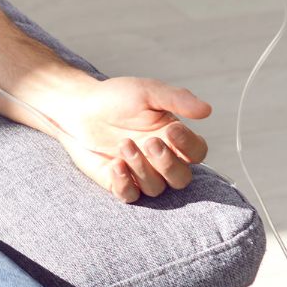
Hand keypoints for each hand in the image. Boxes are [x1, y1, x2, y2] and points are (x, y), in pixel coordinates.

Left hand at [49, 77, 212, 203]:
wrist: (79, 106)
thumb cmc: (117, 98)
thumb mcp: (147, 92)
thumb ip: (177, 99)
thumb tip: (207, 110)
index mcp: (174, 139)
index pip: (197, 152)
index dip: (189, 145)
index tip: (172, 129)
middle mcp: (161, 160)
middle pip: (181, 178)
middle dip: (167, 163)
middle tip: (149, 142)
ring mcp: (141, 173)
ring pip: (156, 187)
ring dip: (142, 168)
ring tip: (124, 144)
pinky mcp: (118, 181)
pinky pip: (130, 195)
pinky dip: (125, 183)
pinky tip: (115, 164)